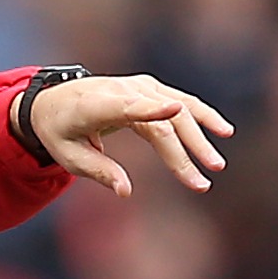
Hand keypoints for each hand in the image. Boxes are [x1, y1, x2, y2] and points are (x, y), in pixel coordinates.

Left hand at [14, 74, 234, 195]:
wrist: (53, 100)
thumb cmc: (59, 131)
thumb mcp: (67, 156)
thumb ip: (97, 171)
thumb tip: (126, 192)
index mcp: (96, 105)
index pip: (128, 107)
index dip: (152, 109)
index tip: (175, 111)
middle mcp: (122, 91)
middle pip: (162, 121)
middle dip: (185, 153)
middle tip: (202, 183)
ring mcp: (140, 87)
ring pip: (179, 110)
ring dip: (201, 137)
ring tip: (217, 164)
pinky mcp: (150, 88)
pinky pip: (182, 103)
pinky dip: (202, 116)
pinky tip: (223, 131)